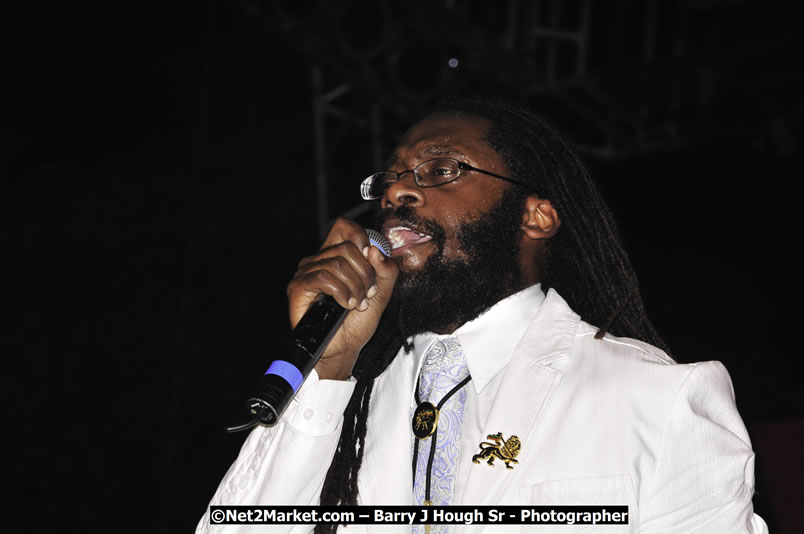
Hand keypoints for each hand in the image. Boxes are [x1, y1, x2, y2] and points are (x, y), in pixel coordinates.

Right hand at [287, 219, 398, 379]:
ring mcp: (306, 272)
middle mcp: (318, 259)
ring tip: (357, 303)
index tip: (372, 261)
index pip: (345, 227)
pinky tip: (346, 304)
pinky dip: (341, 291)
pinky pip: (322, 276)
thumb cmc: (358, 322)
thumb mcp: (382, 293)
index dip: (361, 238)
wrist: (344, 348)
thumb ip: (386, 270)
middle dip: (366, 274)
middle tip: (368, 294)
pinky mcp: (298, 287)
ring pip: (337, 263)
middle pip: (347, 248)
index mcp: (336, 255)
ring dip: (355, 286)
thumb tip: (375, 250)